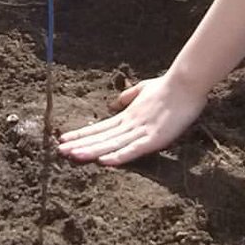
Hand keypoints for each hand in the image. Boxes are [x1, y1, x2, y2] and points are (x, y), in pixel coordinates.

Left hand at [57, 72, 207, 165]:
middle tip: (59, 151)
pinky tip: (104, 161)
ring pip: (112, 144)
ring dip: (92, 151)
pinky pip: (134, 149)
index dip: (82, 134)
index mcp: (128, 115)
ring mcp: (141, 131)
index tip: (64, 139)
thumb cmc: (166, 86)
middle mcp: (130, 123)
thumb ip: (126, 98)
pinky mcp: (154, 138)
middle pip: (101, 137)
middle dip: (80, 145)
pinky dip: (119, 156)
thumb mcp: (142, 91)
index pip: (100, 127)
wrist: (185, 82)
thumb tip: (112, 105)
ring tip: (72, 156)